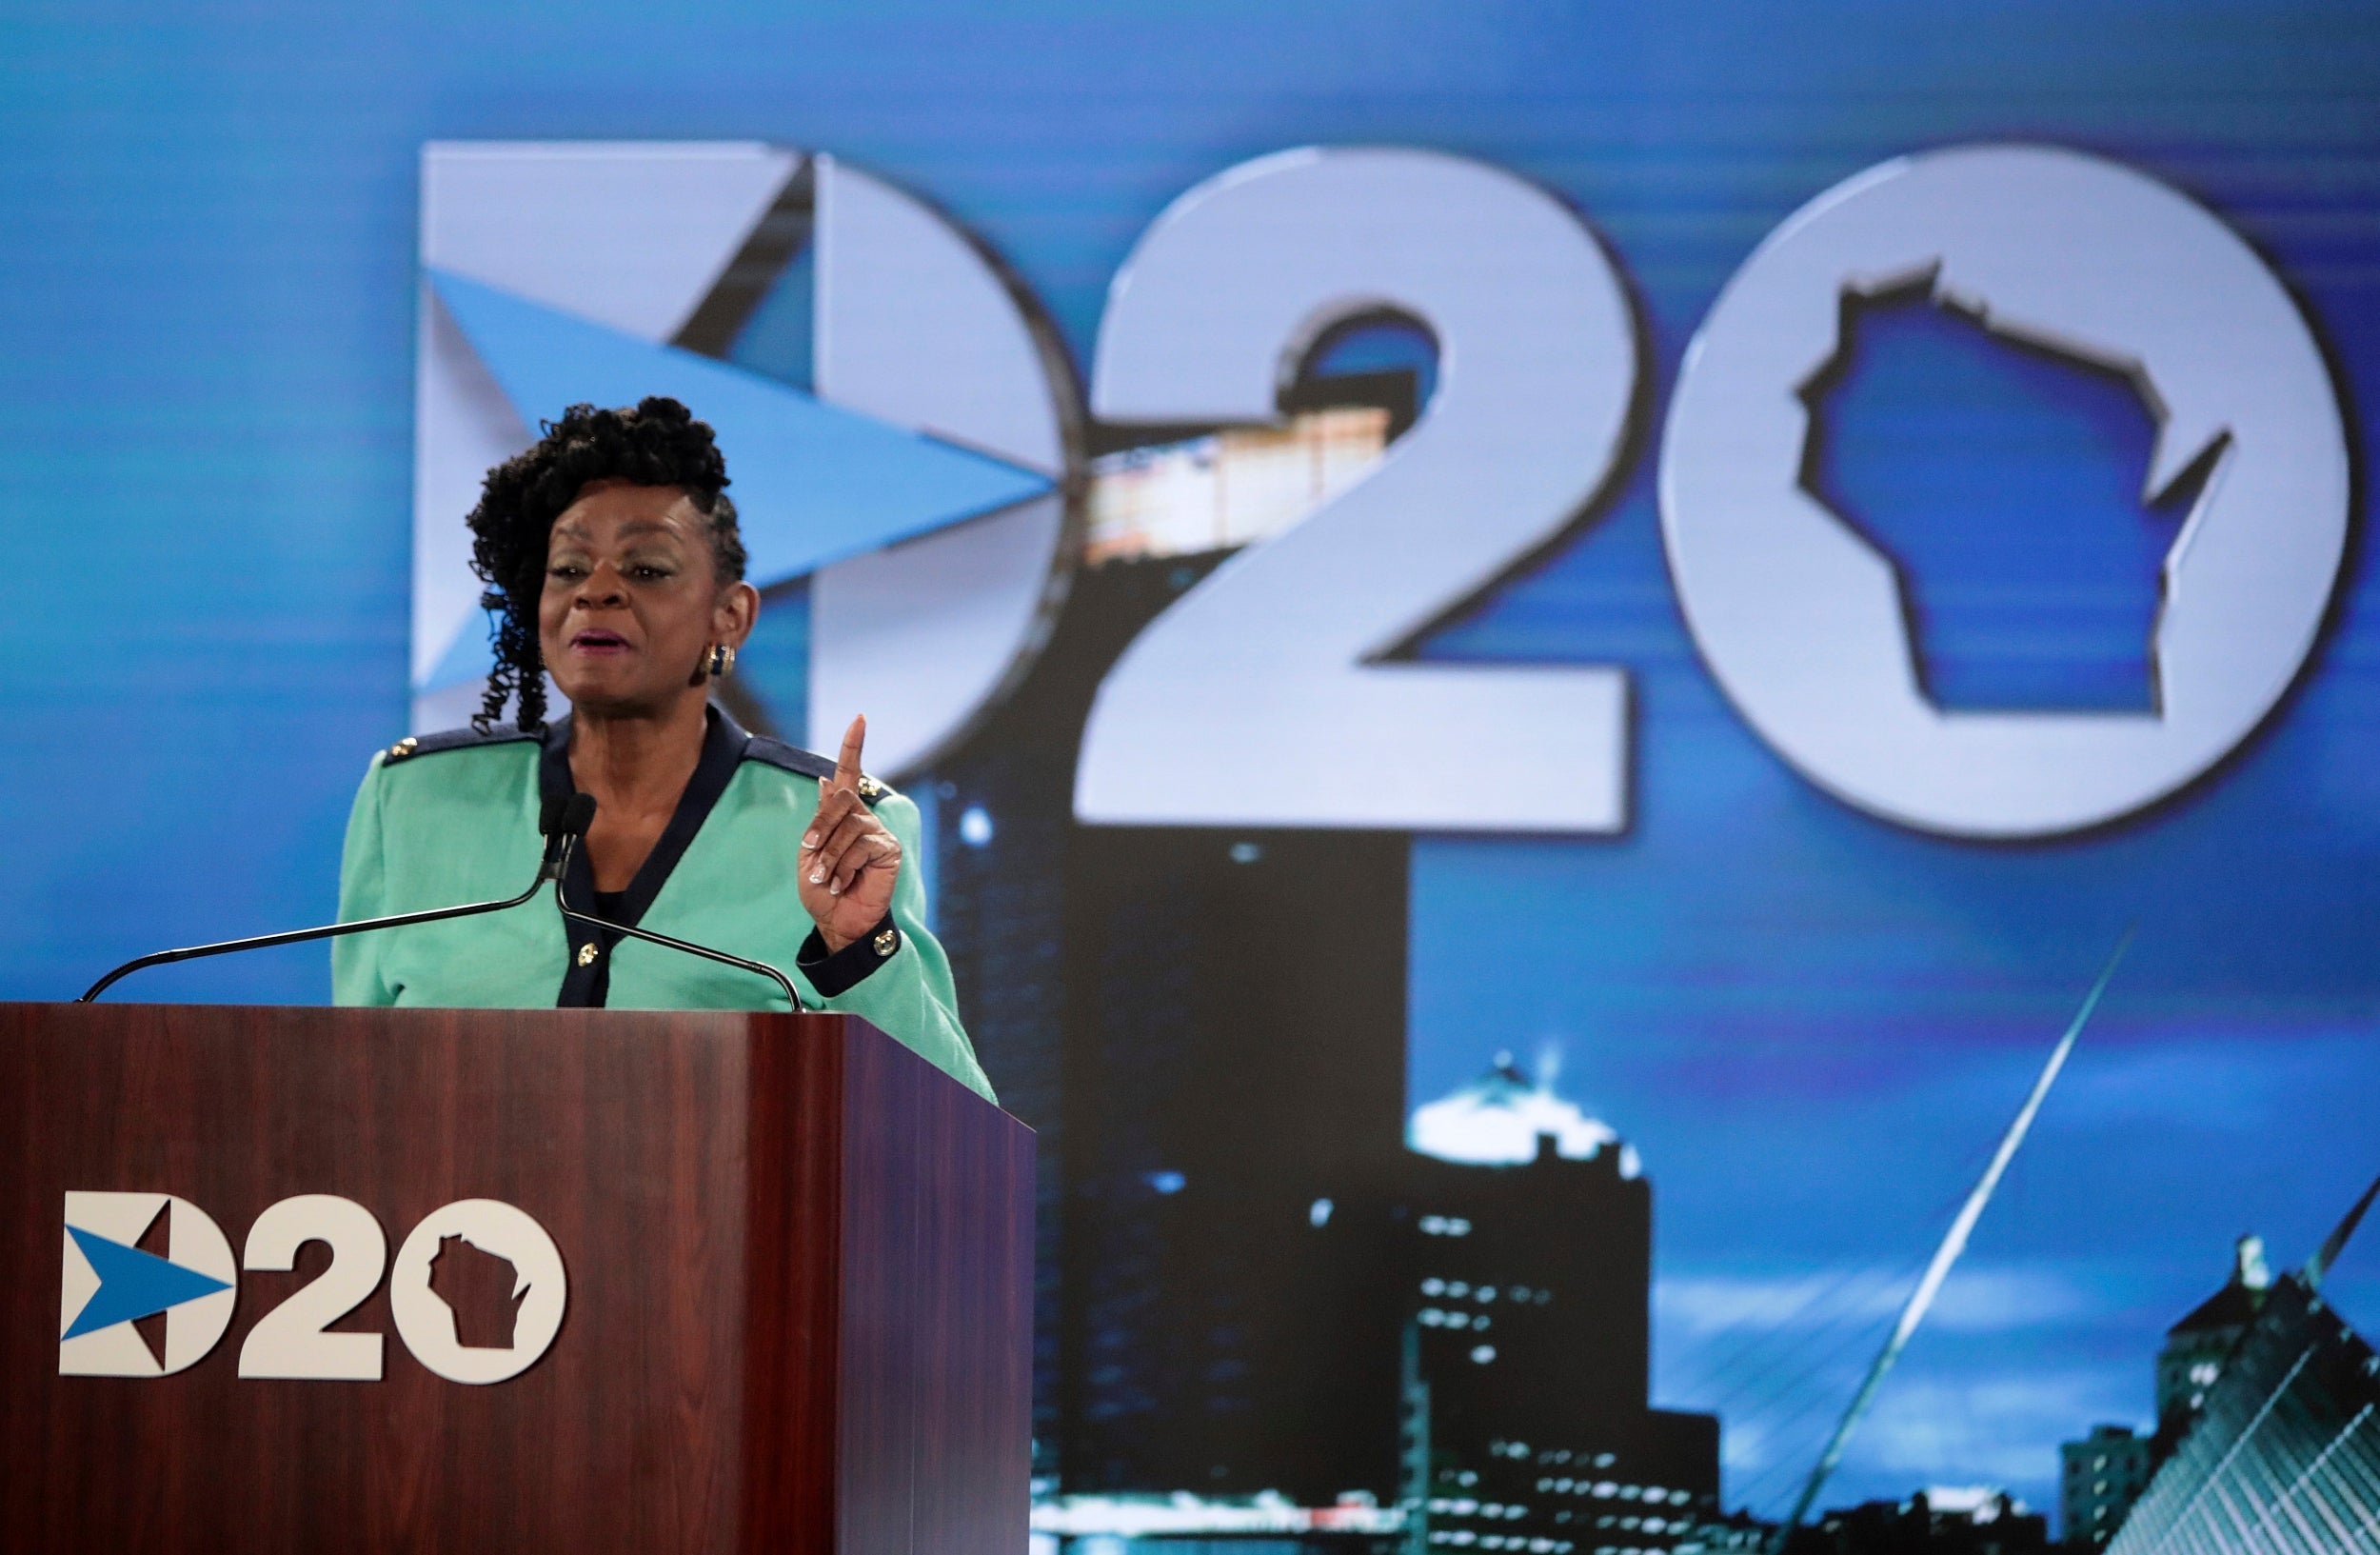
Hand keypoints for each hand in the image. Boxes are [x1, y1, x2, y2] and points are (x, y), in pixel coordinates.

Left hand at [798, 715, 901, 952]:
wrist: (837, 922)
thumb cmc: (822, 890)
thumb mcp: (810, 852)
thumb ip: (820, 818)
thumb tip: (825, 778)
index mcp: (842, 815)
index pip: (848, 774)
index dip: (853, 746)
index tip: (859, 718)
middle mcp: (863, 818)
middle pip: (840, 798)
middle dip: (821, 827)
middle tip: (811, 854)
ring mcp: (878, 833)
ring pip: (849, 825)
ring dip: (830, 855)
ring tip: (826, 878)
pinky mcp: (889, 850)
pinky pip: (862, 845)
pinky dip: (844, 866)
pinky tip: (842, 882)